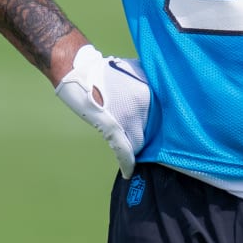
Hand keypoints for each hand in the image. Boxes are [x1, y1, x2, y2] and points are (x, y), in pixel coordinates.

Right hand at [53, 44, 151, 174]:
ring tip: (133, 153)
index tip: (163, 134)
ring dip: (135, 146)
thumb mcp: (135, 71)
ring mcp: (127, 117)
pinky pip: (123, 149)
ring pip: (138, 142)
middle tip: (144, 140)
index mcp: (150, 93)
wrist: (79, 69)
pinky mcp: (111, 126)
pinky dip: (126, 162)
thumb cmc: (107, 69)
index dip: (158, 127)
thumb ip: (148, 85)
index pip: (161, 119)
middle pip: (150, 132)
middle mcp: (142, 106)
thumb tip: (156, 97)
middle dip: (146, 135)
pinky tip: (128, 173)